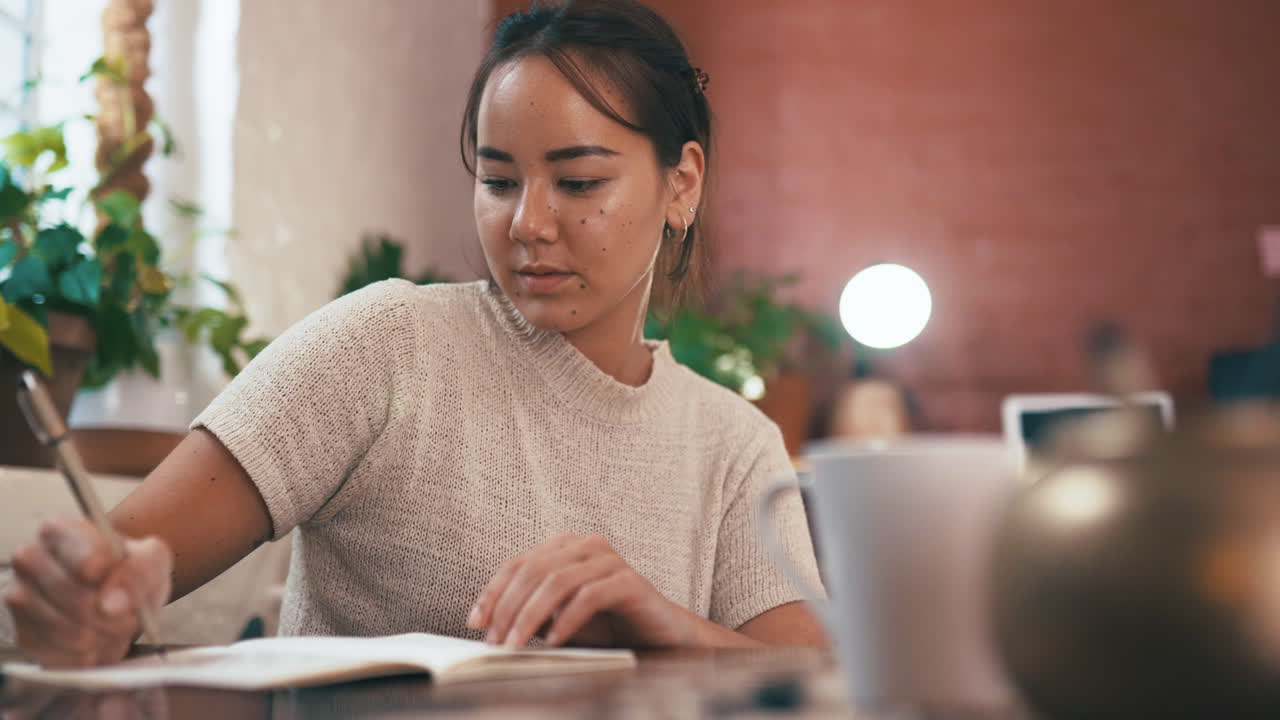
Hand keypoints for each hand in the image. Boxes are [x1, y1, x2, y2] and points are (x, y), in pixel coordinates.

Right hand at [3, 516, 171, 667]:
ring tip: (114, 626)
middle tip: (128, 615)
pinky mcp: (23, 635)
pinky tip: (97, 640)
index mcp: (59, 531)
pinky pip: (62, 656)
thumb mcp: (151, 559)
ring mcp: (20, 599)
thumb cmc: (130, 570)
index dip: (111, 576)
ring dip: (104, 636)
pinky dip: (88, 655)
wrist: (115, 597)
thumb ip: (140, 572)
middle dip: (113, 616)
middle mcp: (30, 560)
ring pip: (70, 632)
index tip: (123, 581)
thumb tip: (112, 604)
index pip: (85, 559)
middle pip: (78, 601)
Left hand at [466, 534, 693, 648]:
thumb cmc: (607, 627)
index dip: (493, 592)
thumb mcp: (558, 620)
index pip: (518, 564)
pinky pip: (590, 595)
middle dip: (508, 606)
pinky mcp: (630, 581)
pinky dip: (567, 619)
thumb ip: (531, 615)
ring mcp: (611, 560)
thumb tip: (490, 626)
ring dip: (531, 615)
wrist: (661, 638)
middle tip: (495, 640)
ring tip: (517, 644)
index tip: (475, 621)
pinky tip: (555, 640)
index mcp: (565, 548)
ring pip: (558, 580)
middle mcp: (587, 546)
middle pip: (534, 570)